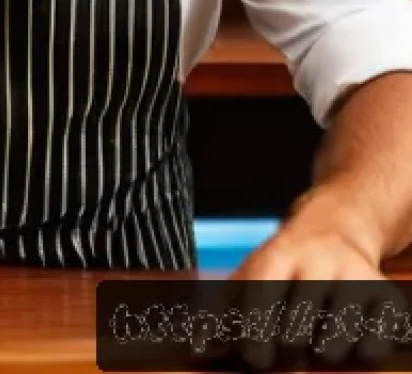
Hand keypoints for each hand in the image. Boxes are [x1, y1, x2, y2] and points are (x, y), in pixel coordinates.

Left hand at [229, 191, 395, 369]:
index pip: (262, 296)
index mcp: (279, 253)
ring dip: (321, 354)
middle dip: (287, 347)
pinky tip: (348, 335)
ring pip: (333, 346)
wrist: (337, 226)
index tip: (257, 357)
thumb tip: (197, 348)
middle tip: (288, 345)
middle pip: (296, 331)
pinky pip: (371, 348)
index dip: (256, 334)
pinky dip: (357, 353)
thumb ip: (219, 307)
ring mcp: (356, 276)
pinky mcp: (386, 295)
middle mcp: (318, 260)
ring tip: (317, 338)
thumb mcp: (250, 271)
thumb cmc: (285, 262)